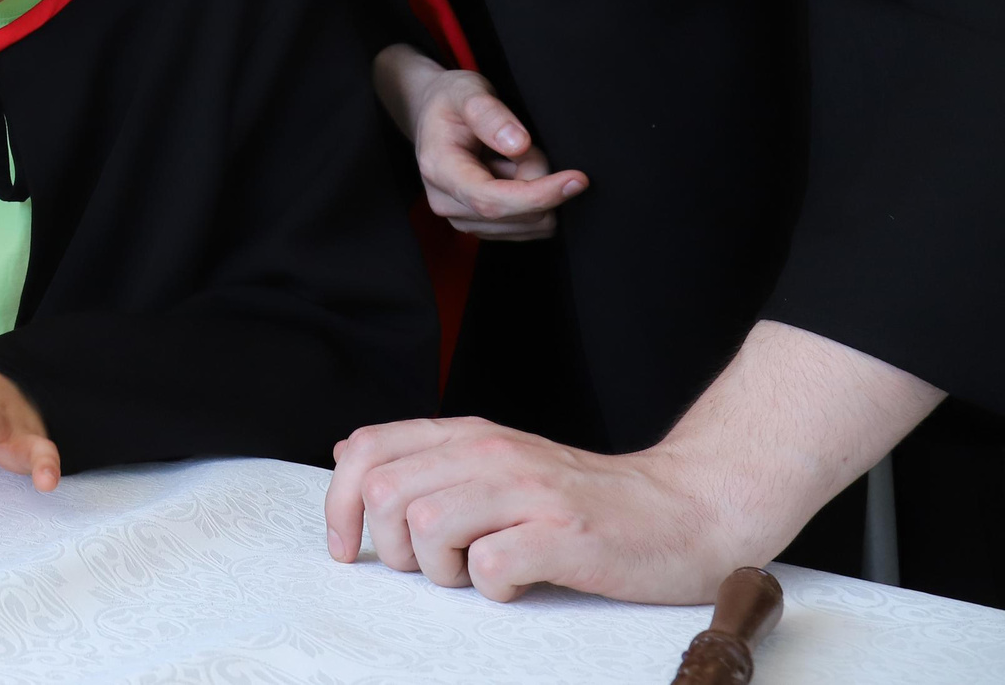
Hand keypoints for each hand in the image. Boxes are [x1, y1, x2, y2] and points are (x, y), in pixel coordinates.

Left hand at [325, 417, 746, 602]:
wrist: (686, 511)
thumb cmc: (586, 500)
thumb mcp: (498, 461)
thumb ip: (428, 456)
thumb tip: (349, 453)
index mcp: (469, 435)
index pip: (368, 450)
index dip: (338, 503)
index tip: (347, 548)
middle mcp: (493, 452)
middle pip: (386, 492)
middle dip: (391, 546)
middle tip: (432, 568)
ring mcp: (529, 493)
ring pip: (428, 528)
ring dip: (440, 570)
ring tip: (479, 574)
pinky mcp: (565, 536)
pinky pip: (490, 568)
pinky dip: (492, 590)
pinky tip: (518, 584)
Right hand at [374, 44, 586, 237]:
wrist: (434, 114)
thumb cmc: (452, 101)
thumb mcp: (467, 90)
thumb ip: (490, 114)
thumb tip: (518, 145)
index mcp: (439, 170)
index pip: (491, 201)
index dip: (538, 196)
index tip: (577, 179)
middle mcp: (446, 203)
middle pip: (518, 214)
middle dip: (540, 179)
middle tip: (525, 142)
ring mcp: (462, 218)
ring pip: (529, 224)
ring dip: (537, 190)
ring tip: (514, 156)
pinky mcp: (480, 226)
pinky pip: (528, 226)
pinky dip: (533, 200)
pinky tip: (513, 173)